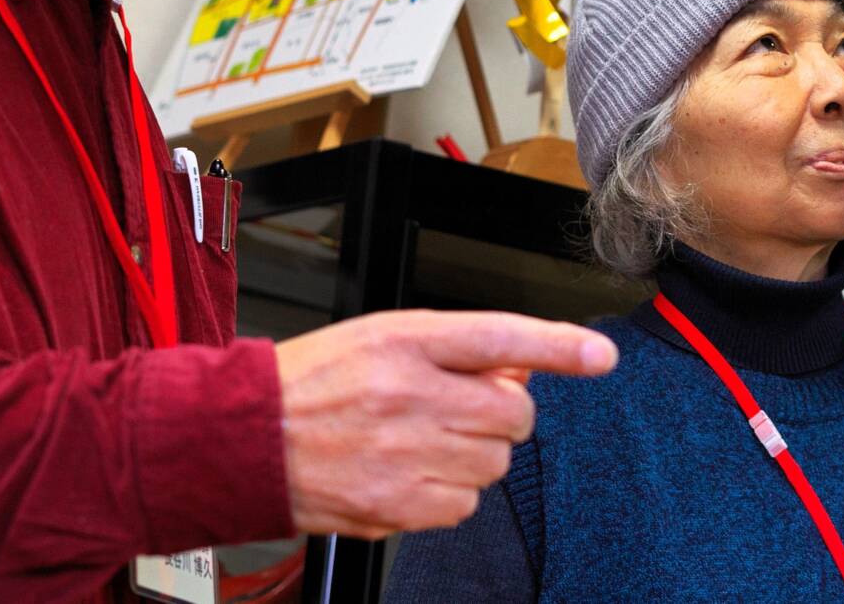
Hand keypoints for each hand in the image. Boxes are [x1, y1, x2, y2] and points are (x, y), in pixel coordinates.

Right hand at [275, 310, 618, 536]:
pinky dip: (450, 495)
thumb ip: (457, 350)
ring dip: (475, 455)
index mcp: (406, 340)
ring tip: (423, 441)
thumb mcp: (384, 338)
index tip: (601, 356)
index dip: (559, 347)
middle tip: (456, 409)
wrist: (243, 440)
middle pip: (513, 414)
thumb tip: (520, 367)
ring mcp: (403, 454)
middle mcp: (409, 394)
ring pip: (495, 463)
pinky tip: (410, 475)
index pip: (501, 337)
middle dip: (499, 415)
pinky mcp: (395, 506)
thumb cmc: (312, 383)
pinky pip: (465, 506)